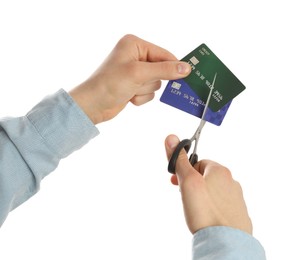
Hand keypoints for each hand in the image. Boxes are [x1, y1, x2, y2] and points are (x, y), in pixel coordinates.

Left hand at [69, 34, 190, 123]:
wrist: (93, 105)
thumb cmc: (109, 84)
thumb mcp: (139, 74)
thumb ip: (164, 70)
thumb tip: (186, 68)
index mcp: (134, 45)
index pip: (163, 54)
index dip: (173, 65)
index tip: (186, 75)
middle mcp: (135, 56)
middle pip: (161, 70)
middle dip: (150, 81)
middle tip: (138, 83)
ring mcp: (135, 72)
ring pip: (155, 83)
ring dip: (144, 91)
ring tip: (130, 90)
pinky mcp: (134, 85)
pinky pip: (149, 93)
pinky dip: (141, 97)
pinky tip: (128, 96)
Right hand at [164, 134, 252, 234]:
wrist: (226, 242)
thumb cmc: (205, 211)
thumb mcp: (188, 181)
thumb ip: (179, 160)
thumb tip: (171, 138)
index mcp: (220, 171)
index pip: (198, 163)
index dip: (185, 171)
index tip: (177, 182)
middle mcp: (231, 182)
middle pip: (206, 177)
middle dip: (192, 185)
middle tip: (184, 197)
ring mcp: (236, 198)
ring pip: (213, 192)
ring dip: (201, 196)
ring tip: (194, 209)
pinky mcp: (238, 214)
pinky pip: (220, 205)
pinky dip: (211, 208)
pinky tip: (206, 218)